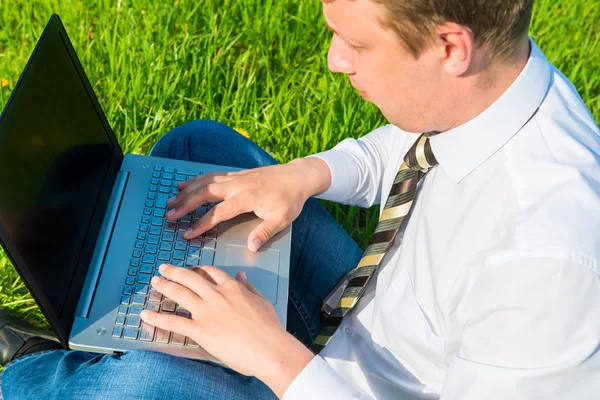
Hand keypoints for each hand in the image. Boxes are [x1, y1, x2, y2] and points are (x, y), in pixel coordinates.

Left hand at [140, 264, 314, 396]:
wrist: (268, 348)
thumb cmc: (269, 327)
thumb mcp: (261, 300)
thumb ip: (248, 287)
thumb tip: (241, 276)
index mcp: (232, 287)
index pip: (211, 272)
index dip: (198, 269)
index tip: (191, 269)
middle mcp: (216, 295)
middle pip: (190, 278)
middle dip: (175, 272)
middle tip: (163, 268)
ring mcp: (206, 312)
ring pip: (180, 293)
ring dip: (164, 286)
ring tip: (154, 282)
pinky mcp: (200, 330)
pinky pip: (173, 322)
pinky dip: (157, 318)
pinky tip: (146, 314)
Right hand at [165, 158, 330, 250]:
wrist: (298, 176)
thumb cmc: (290, 199)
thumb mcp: (282, 219)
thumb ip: (265, 233)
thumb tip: (251, 247)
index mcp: (247, 198)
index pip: (219, 212)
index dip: (202, 224)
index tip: (188, 234)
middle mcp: (238, 185)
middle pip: (205, 193)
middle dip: (185, 204)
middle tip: (170, 215)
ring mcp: (236, 177)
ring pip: (205, 182)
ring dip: (186, 191)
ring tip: (170, 200)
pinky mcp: (236, 174)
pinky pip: (211, 176)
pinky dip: (196, 180)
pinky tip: (185, 184)